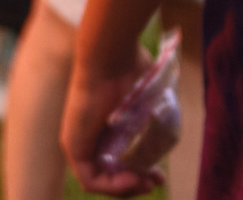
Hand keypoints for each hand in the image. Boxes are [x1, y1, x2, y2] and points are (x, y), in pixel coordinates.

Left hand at [61, 46, 163, 195]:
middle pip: (113, 171)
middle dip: (137, 182)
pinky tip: (133, 179)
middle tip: (157, 180)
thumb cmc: (132, 66)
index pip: (121, 158)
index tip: (160, 171)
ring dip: (127, 187)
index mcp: (108, 122)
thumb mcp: (150, 97)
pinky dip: (112, 186)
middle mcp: (91, 134)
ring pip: (102, 179)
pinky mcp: (73, 147)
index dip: (141, 170)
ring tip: (147, 183)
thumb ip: (156, 115)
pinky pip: (90, 180)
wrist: (111, 55)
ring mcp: (80, 141)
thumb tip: (169, 131)